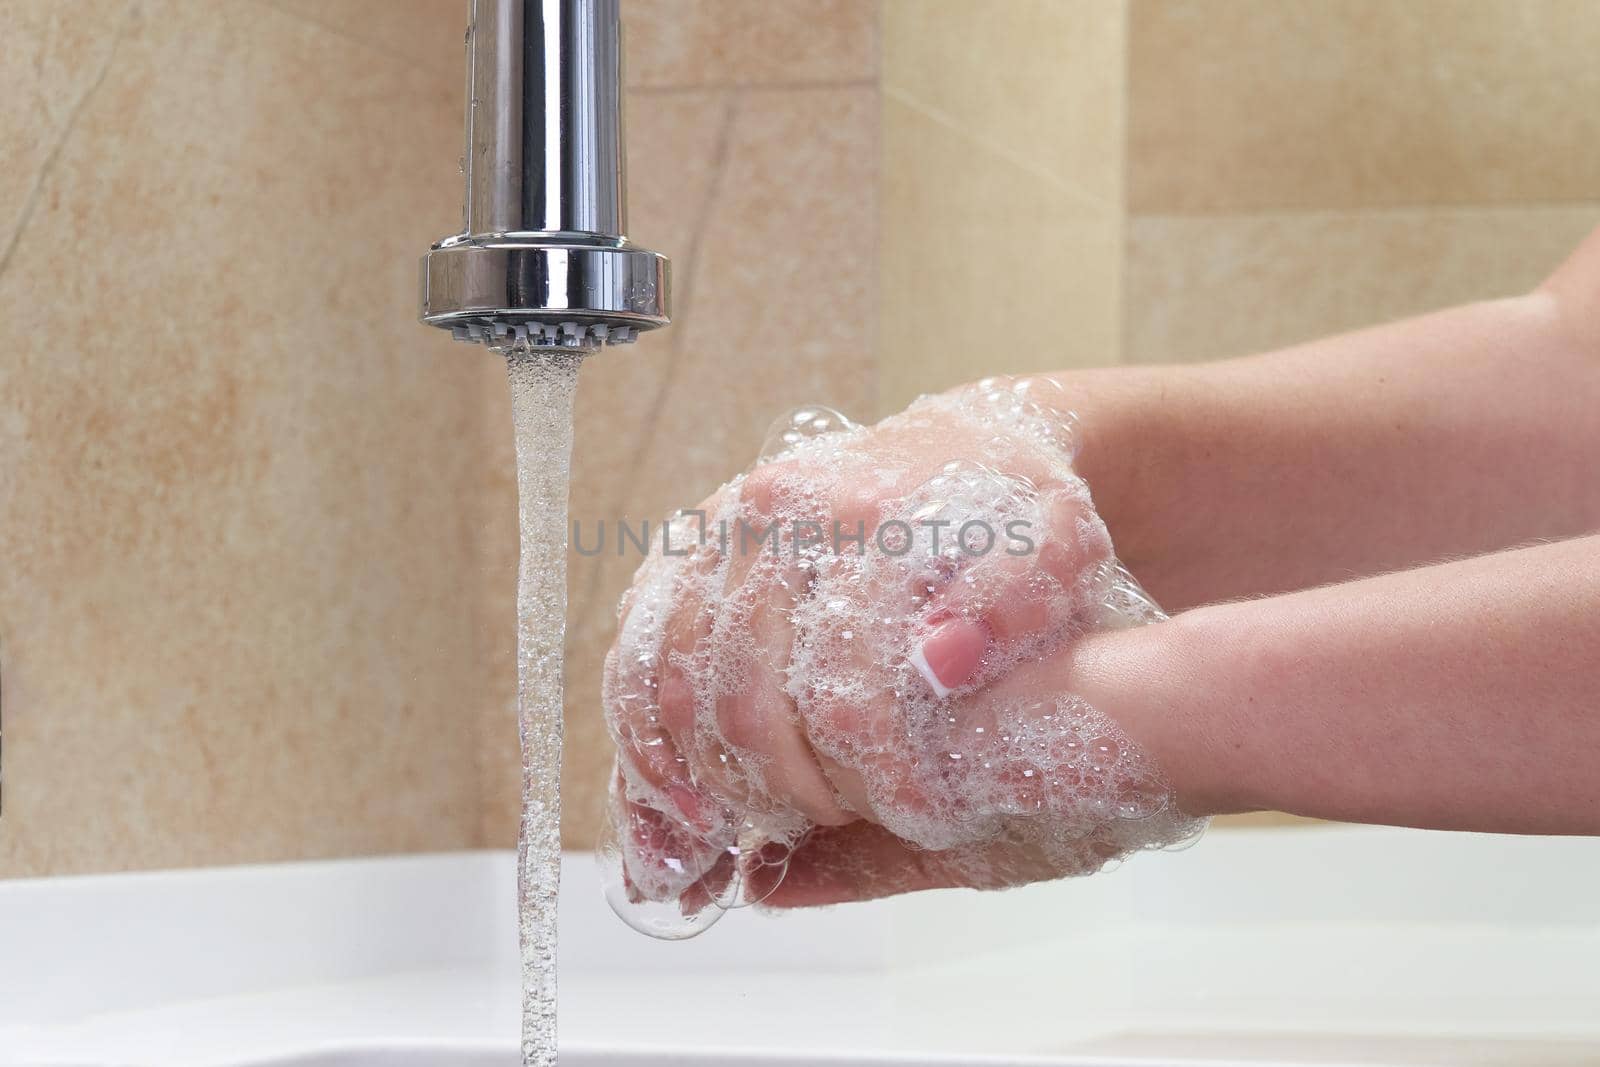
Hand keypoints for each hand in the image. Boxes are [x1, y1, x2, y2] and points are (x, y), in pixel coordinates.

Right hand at [598, 378, 1201, 935]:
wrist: (961, 443)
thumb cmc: (1014, 512)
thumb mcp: (1057, 548)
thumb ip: (1015, 604)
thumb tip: (941, 665)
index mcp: (862, 515)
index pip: (847, 688)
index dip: (879, 775)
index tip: (915, 819)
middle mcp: (770, 512)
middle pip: (742, 696)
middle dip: (782, 791)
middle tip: (827, 830)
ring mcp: (715, 528)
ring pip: (665, 683)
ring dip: (695, 783)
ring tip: (733, 843)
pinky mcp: (685, 549)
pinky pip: (634, 657)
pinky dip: (643, 742)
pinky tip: (676, 805)